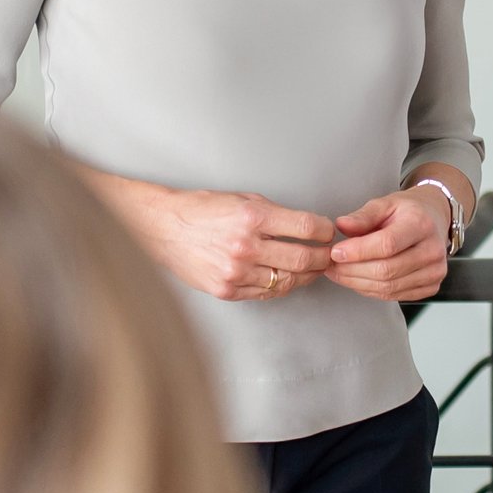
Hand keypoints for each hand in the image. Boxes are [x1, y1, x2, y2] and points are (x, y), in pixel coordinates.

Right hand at [83, 172, 334, 302]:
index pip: (306, 227)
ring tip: (312, 269)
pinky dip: (281, 286)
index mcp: (252, 217)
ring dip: (306, 275)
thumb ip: (274, 214)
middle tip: (329, 255)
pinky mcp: (227, 290)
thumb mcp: (241, 199)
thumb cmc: (201, 210)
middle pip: (303, 258)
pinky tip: (285, 278)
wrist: (164, 228)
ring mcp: (236, 272)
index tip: (328, 233)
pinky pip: (266, 293)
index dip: (325, 232)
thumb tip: (307, 228)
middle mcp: (245, 246)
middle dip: (323, 258)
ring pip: (288, 281)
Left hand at [328, 186, 452, 302]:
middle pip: (386, 270)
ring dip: (357, 283)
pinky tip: (357, 279)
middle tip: (331, 265)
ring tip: (339, 272)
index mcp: (420, 224)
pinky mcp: (432, 286)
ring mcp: (434, 271)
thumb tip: (342, 225)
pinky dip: (370, 290)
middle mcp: (432, 250)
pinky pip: (394, 295)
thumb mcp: (384, 204)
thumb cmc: (407, 212)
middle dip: (351, 271)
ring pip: (388, 287)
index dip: (357, 252)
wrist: (433, 220)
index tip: (335, 252)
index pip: (387, 244)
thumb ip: (362, 216)